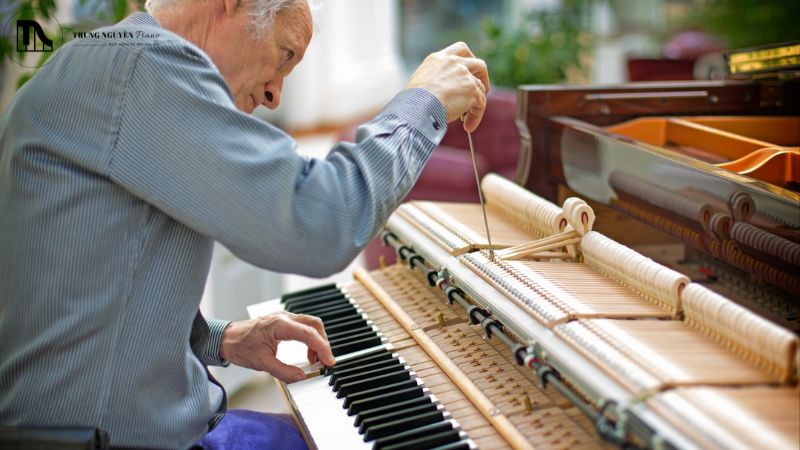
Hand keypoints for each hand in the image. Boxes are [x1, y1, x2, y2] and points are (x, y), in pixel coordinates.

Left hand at [219, 312, 334, 381]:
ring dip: (317, 340)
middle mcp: (284, 317)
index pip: (309, 334)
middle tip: (325, 360)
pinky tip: (306, 352)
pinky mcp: (282, 321)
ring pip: (310, 324)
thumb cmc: (240, 347)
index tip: (329, 361)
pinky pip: (302, 326)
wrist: (225, 339)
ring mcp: (283, 317)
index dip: (322, 348)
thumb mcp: (262, 363)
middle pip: (314, 324)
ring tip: (315, 359)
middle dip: (323, 342)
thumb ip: (284, 371)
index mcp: (280, 325)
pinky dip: (309, 338)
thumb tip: (302, 376)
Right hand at [405, 42, 489, 131]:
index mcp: (438, 59)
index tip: (470, 72)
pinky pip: (480, 103)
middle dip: (483, 77)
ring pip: (480, 88)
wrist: (416, 106)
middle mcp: (453, 62)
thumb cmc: (412, 102)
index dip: (469, 60)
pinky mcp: (471, 88)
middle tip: (480, 91)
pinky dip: (476, 116)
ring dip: (477, 104)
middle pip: (478, 63)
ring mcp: (464, 74)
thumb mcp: (421, 85)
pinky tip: (469, 126)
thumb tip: (445, 97)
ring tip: (468, 120)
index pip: (460, 49)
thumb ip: (436, 84)